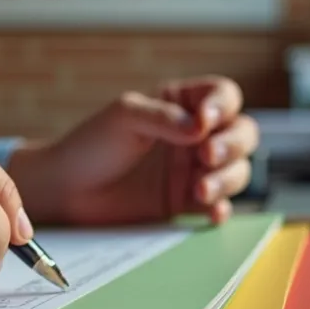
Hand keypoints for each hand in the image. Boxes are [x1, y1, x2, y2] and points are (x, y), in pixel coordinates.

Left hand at [9, 76, 259, 225]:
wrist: (67, 189)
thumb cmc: (91, 145)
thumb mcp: (124, 117)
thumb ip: (163, 118)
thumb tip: (199, 128)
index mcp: (182, 104)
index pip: (223, 96)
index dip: (223, 106)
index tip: (204, 121)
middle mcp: (195, 136)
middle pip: (242, 133)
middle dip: (232, 144)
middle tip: (206, 155)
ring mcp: (194, 169)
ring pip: (237, 169)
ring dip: (227, 178)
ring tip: (199, 189)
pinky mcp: (186, 201)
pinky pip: (219, 204)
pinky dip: (222, 207)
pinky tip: (213, 212)